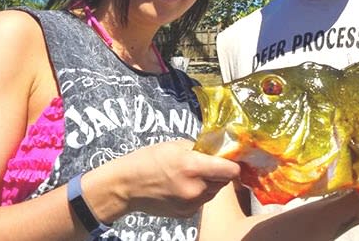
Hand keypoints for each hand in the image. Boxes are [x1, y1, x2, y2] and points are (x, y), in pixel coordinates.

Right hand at [115, 139, 240, 217]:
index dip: (232, 163)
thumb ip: (201, 148)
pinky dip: (199, 193)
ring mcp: (192, 204)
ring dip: (210, 183)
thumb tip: (219, 150)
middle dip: (220, 172)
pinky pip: (202, 200)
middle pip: (225, 181)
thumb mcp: (176, 145)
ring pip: (214, 191)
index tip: (229, 158)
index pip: (231, 170)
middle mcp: (196, 188)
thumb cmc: (148, 160)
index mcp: (193, 167)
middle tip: (206, 164)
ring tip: (191, 175)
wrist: (126, 186)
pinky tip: (183, 186)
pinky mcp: (187, 214)